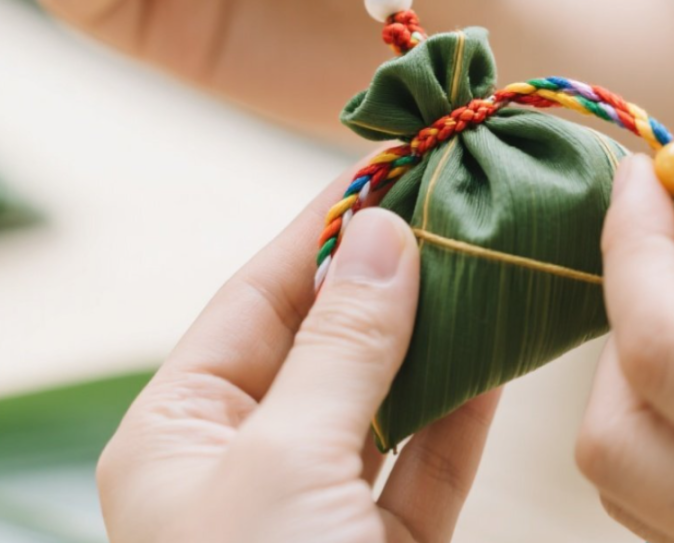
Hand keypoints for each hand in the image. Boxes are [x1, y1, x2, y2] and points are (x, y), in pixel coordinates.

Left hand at [97, 166, 499, 542]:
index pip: (255, 298)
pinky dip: (462, 411)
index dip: (322, 227)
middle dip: (385, 276)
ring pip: (380, 401)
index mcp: (176, 439)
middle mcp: (241, 467)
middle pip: (321, 343)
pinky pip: (426, 463)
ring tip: (482, 259)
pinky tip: (496, 352)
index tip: (384, 165)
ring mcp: (314, 510)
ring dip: (433, 337)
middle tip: (448, 202)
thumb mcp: (286, 464)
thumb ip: (341, 347)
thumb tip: (383, 232)